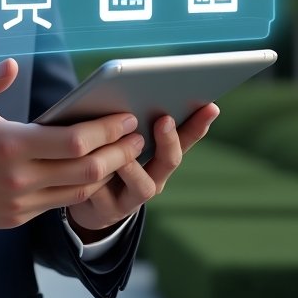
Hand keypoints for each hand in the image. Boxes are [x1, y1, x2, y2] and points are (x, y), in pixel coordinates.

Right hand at [0, 59, 145, 229]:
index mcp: (9, 145)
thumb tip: (12, 65)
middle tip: (136, 136)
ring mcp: (20, 202)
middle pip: (88, 170)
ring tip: (124, 153)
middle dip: (119, 152)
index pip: (74, 141)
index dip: (106, 130)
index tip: (125, 116)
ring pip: (79, 191)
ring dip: (107, 173)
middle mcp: (19, 178)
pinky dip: (82, 188)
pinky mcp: (18, 218)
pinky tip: (93, 171)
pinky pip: (60, 204)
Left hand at [65, 103, 219, 234]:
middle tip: (165, 119)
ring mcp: (132, 198)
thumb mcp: (120, 141)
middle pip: (169, 162)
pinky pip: (105, 193)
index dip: (197, 125)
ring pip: (140, 183)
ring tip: (123, 143)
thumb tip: (132, 88)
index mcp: (158, 160)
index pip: (185, 140)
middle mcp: (152, 180)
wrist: (87, 206)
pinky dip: (99, 177)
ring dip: (132, 162)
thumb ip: (128, 122)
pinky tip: (89, 159)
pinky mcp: (108, 210)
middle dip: (169, 139)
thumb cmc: (105, 161)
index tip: (209, 106)